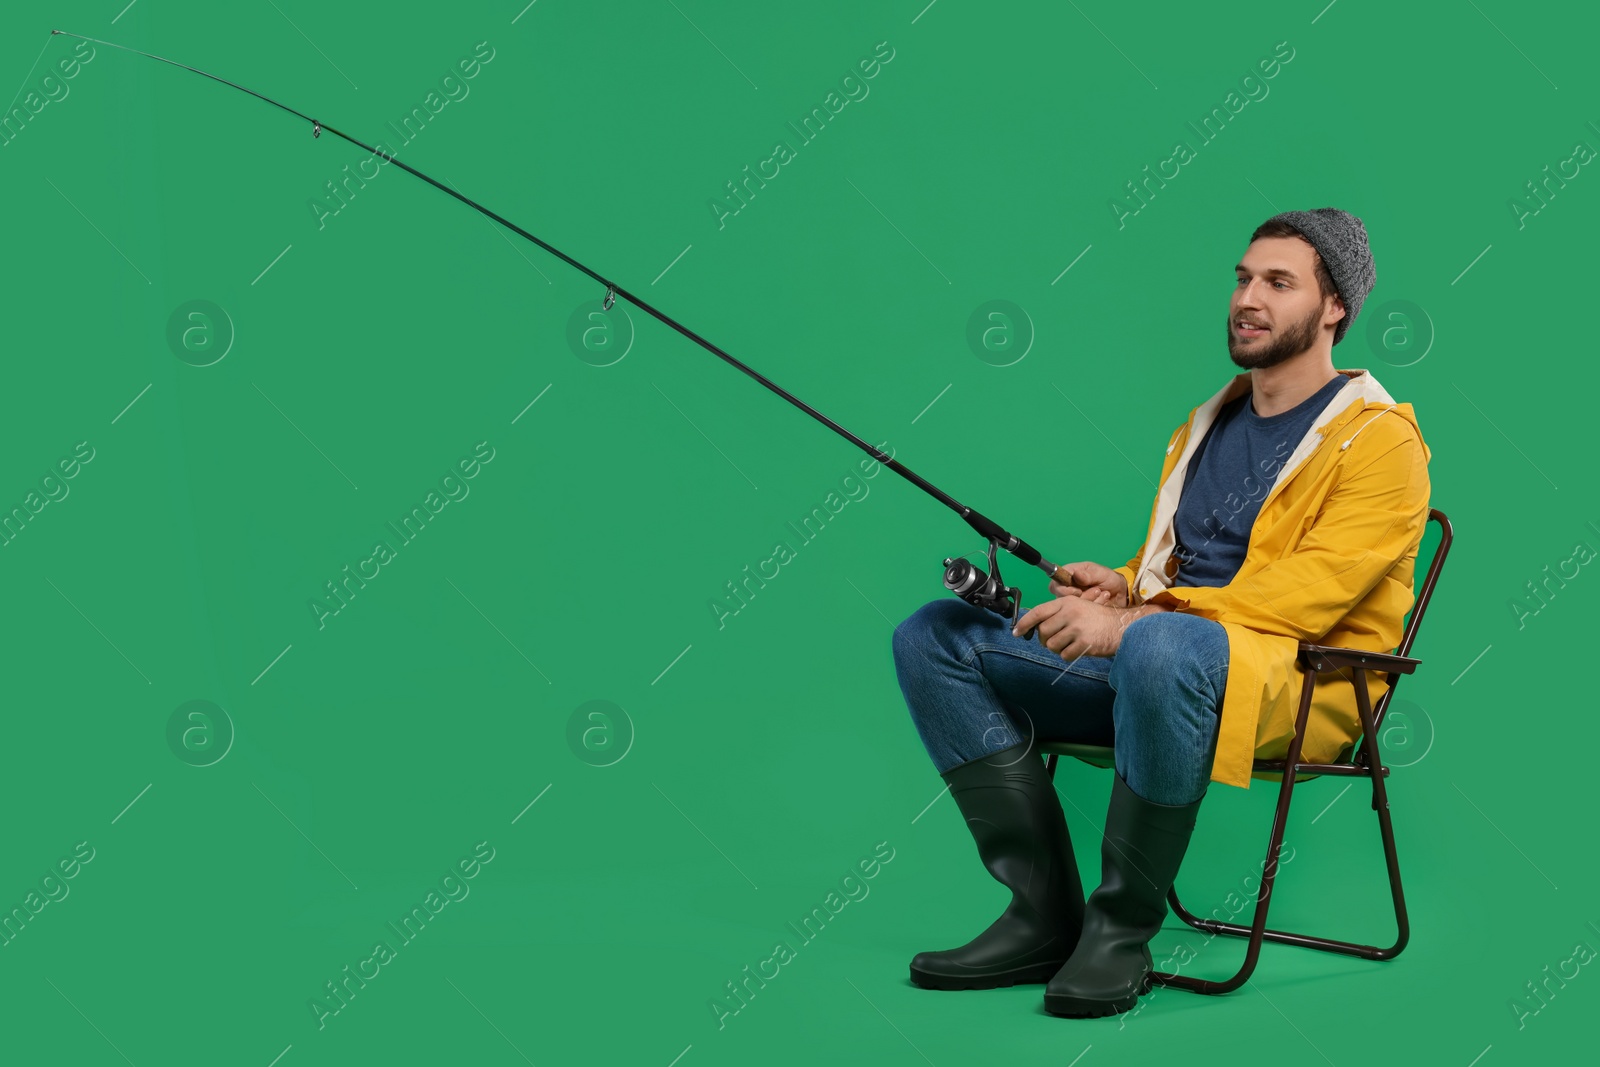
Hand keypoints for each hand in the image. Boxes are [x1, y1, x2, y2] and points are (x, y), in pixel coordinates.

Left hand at [1013, 596, 1139, 659]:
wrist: (1121, 626)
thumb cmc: (1098, 618)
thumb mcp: (1079, 606)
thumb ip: (1059, 613)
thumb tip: (1037, 626)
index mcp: (1066, 603)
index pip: (1038, 612)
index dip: (1024, 623)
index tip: (1016, 632)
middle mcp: (1069, 614)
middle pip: (1043, 632)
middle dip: (1045, 639)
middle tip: (1055, 640)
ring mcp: (1076, 629)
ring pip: (1052, 645)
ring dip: (1058, 648)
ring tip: (1070, 643)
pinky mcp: (1083, 644)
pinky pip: (1064, 655)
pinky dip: (1068, 655)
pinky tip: (1078, 649)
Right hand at [1050, 561, 1129, 608]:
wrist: (1121, 593)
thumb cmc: (1109, 579)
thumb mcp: (1101, 573)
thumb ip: (1088, 575)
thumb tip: (1076, 575)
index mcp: (1069, 575)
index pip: (1055, 585)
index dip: (1063, 590)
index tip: (1078, 591)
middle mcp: (1068, 589)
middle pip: (1060, 600)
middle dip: (1080, 597)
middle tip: (1096, 590)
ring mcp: (1074, 602)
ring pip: (1072, 609)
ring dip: (1089, 601)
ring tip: (1102, 593)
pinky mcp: (1081, 612)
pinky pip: (1082, 615)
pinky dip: (1094, 607)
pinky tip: (1104, 599)